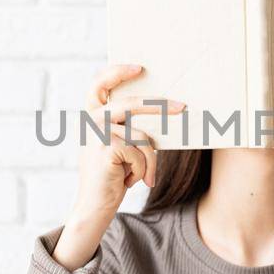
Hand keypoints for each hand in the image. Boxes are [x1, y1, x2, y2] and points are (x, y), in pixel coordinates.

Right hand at [54, 64, 184, 269]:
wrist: (95, 206)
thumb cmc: (113, 174)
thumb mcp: (119, 145)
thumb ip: (128, 126)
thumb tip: (162, 107)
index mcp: (92, 115)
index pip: (99, 84)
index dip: (117, 72)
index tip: (139, 67)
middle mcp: (90, 120)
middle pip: (130, 105)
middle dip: (160, 106)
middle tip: (183, 107)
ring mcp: (96, 134)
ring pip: (142, 137)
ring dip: (148, 161)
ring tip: (142, 176)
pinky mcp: (105, 150)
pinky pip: (141, 152)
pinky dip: (144, 169)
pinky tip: (133, 181)